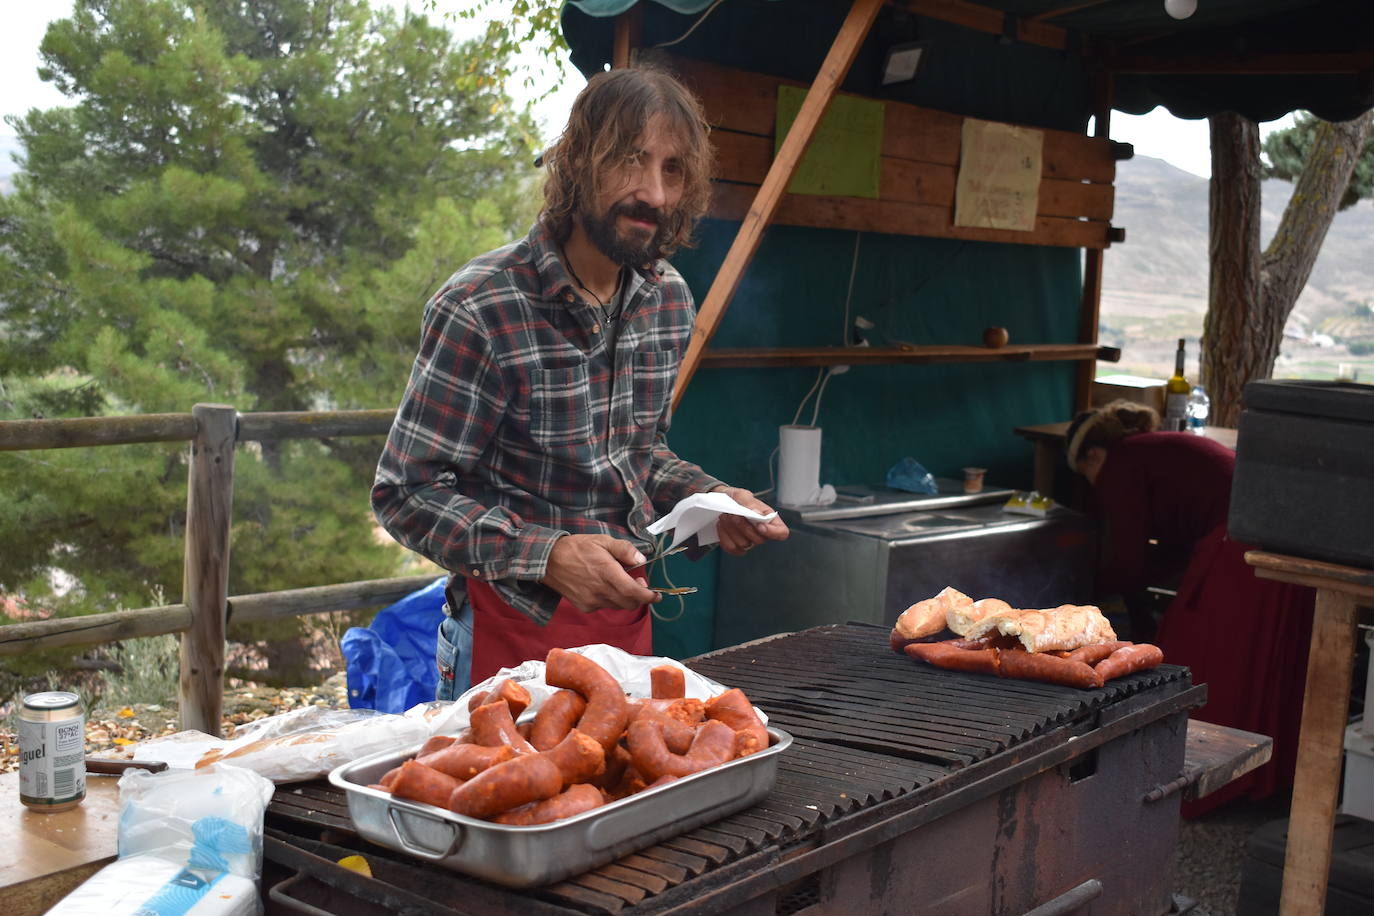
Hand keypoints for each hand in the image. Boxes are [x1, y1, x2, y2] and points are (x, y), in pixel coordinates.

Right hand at [541, 534, 659, 611]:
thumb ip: (624, 550)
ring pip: (618, 606)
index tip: (657, 596)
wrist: (549, 561)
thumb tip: (641, 560)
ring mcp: (592, 601)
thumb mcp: (603, 540)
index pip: (633, 592)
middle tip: (638, 583)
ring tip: (619, 583)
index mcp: (607, 573)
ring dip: (625, 598)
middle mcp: (600, 591)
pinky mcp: (585, 607)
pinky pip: (605, 607)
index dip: (648, 597)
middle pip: (629, 603)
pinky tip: (604, 587)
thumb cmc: (577, 548)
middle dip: (639, 597)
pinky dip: (610, 599)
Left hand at [710, 485, 789, 555]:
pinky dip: (724, 536)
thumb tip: (757, 514)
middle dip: (743, 526)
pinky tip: (722, 525)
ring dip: (731, 529)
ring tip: (725, 516)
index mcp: (769, 519)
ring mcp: (750, 542)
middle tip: (732, 514)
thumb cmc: (735, 499)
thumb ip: (750, 503)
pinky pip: (731, 548)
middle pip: (760, 540)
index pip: (781, 532)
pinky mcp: (737, 547)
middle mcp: (762, 533)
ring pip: (743, 544)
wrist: (720, 503)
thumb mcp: (742, 495)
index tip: (759, 525)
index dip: (773, 532)